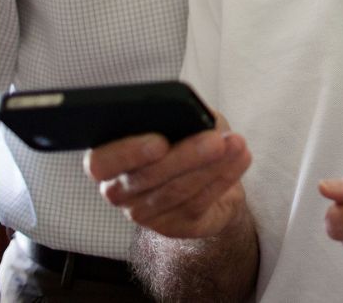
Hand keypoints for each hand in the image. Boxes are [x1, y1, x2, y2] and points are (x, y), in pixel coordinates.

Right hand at [84, 113, 251, 239]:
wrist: (209, 177)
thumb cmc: (187, 138)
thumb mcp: (183, 120)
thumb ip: (180, 115)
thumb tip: (192, 115)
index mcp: (111, 160)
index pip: (101, 163)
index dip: (128, 154)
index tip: (160, 142)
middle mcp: (121, 191)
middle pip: (147, 177)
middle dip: (186, 156)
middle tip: (216, 140)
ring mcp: (146, 214)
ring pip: (177, 191)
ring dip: (212, 166)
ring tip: (237, 144)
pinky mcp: (175, 226)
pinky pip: (198, 203)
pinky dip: (224, 178)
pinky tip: (241, 159)